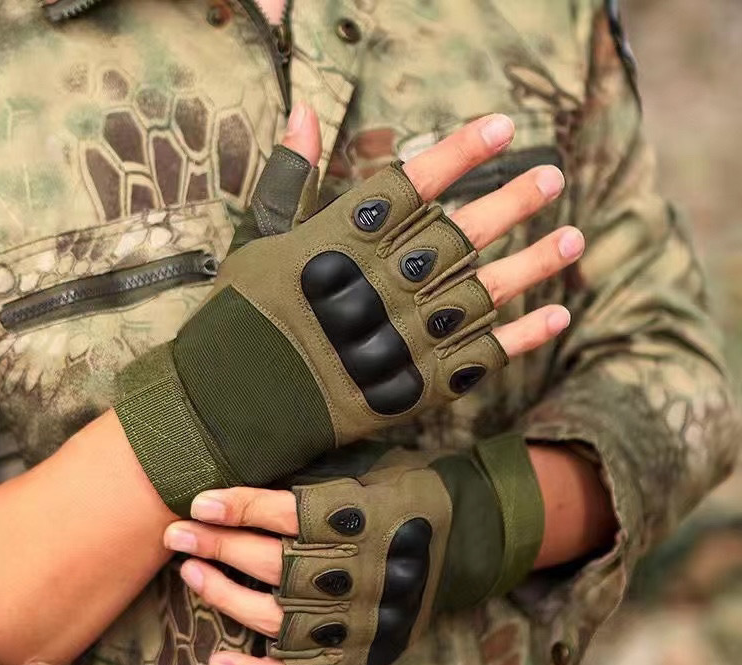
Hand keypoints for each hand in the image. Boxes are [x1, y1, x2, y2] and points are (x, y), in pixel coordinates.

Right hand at [115, 107, 581, 515]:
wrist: (238, 402)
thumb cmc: (244, 318)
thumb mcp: (259, 240)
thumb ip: (291, 179)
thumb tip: (305, 112)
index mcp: (345, 241)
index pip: (414, 182)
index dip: (460, 153)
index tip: (501, 127)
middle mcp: (385, 282)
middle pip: (463, 232)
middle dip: (511, 201)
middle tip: (550, 175)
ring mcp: (407, 335)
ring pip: (486, 290)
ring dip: (535, 263)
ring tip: (576, 237)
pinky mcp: (419, 383)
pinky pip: (482, 355)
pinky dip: (523, 336)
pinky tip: (558, 314)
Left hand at [165, 434, 543, 664]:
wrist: (466, 540)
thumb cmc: (407, 494)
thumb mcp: (373, 468)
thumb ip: (319, 473)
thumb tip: (250, 457)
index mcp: (367, 519)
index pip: (291, 515)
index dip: (241, 508)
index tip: (200, 502)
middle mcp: (362, 572)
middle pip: (276, 563)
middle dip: (219, 547)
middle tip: (176, 533)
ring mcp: (359, 620)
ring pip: (277, 617)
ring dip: (226, 596)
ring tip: (191, 572)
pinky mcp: (359, 654)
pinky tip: (218, 660)